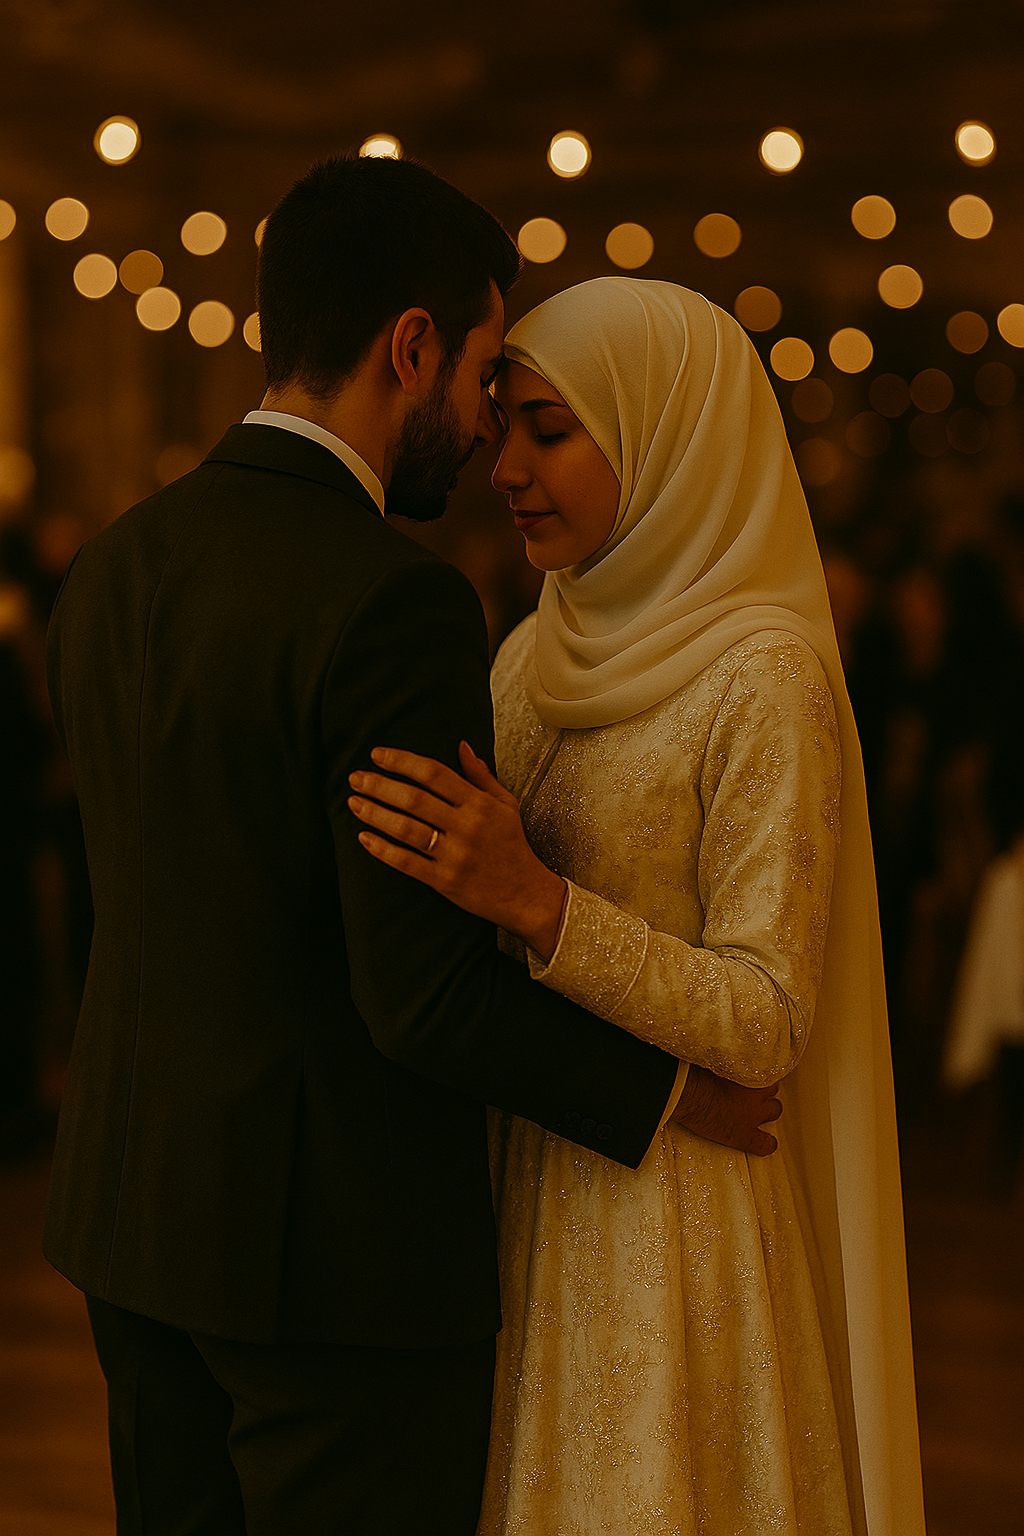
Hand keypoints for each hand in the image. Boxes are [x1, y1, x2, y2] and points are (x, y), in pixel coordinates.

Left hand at [348, 742, 567, 958]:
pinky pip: (407, 862)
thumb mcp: (505, 804)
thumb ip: (480, 775)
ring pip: (406, 829)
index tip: (377, 755)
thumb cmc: (512, 846)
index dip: (402, 761)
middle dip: (379, 785)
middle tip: (355, 778)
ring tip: (353, 803)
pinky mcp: (444, 881)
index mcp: (479, 804)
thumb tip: (461, 746)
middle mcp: (466, 826)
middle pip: (414, 799)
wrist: (526, 894)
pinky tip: (364, 838)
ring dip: (375, 814)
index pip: (434, 774)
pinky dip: (382, 850)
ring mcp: (454, 855)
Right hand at [670, 1064, 781, 1155]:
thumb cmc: (695, 1072)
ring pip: (774, 1111)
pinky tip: (765, 1142)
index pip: (766, 1068)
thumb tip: (721, 1054)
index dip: (758, 1073)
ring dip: (767, 1111)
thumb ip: (726, 1059)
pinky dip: (767, 1143)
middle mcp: (758, 1093)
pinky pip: (765, 1144)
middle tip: (750, 1091)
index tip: (750, 1073)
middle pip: (772, 1090)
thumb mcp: (714, 1058)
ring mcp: (753, 1115)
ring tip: (756, 1111)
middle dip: (764, 1091)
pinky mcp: (744, 1136)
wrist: (689, 1094)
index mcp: (752, 1070)